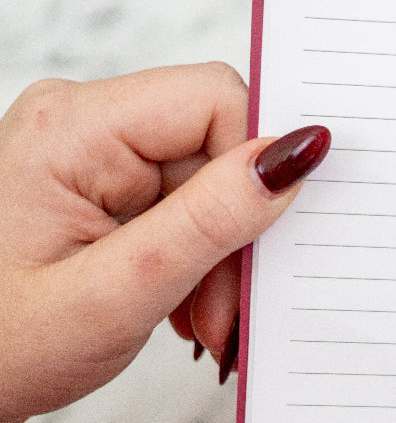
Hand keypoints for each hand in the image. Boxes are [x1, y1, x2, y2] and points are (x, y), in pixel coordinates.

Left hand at [0, 64, 330, 422]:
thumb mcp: (117, 292)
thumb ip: (211, 220)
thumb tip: (296, 152)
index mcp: (71, 126)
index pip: (215, 101)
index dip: (255, 173)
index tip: (255, 255)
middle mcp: (79, 121)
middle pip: (216, 145)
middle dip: (236, 232)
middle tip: (224, 313)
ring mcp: (88, 152)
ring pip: (208, 180)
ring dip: (219, 256)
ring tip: (197, 321)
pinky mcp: (100, 182)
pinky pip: (183, 202)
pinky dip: (197, 257)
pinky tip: (181, 305)